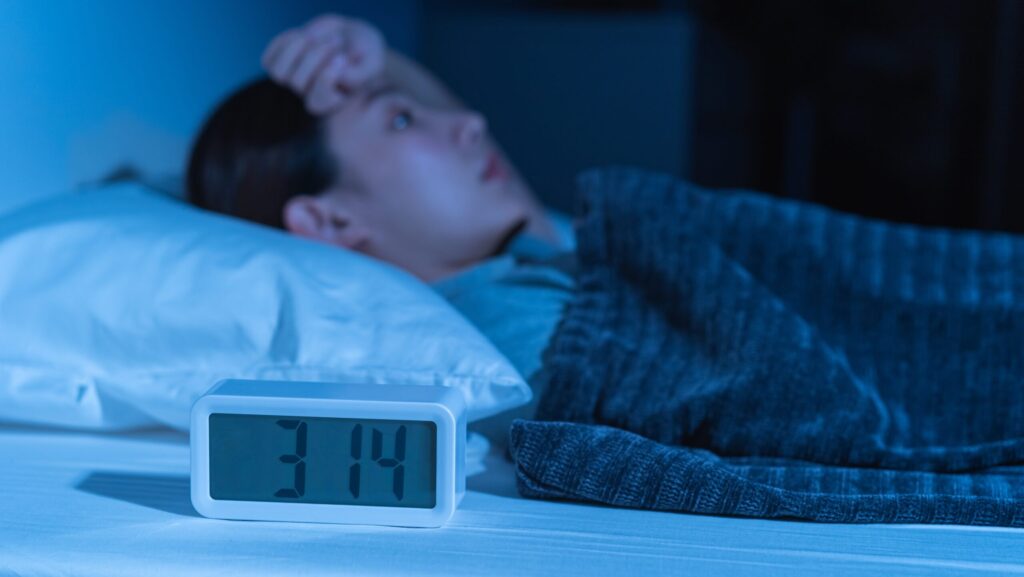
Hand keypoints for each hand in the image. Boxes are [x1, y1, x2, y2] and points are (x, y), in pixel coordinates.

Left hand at [261, 14, 387, 114]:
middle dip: (315, 56)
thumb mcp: (373, 62)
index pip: (318, 102)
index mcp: (333, 101)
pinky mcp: (280, 64)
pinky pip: (268, 59)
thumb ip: (359, 75)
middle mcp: (310, 95)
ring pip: (277, 74)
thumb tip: (338, 76)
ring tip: (312, 37)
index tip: (342, 58)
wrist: (351, 37)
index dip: (325, 78)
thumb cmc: (365, 52)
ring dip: (294, 49)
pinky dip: (283, 42)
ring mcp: (294, 79)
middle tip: (336, 41)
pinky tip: (302, 35)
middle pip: (297, 84)